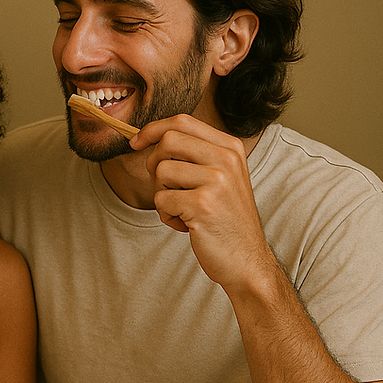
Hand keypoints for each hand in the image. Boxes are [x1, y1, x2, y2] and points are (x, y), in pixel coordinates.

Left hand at [130, 114, 276, 293]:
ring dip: (161, 194)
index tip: (136, 142)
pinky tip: (186, 225)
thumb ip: (196, 154)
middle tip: (165, 187)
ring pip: (160, 171)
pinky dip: (166, 216)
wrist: (246, 260)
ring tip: (182, 210)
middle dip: (153, 163)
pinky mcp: (202, 204)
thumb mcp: (221, 178)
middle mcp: (226, 159)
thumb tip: (152, 137)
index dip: (152, 129)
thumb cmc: (225, 219)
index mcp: (231, 147)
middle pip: (168, 140)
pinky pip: (161, 200)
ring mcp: (217, 180)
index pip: (182, 121)